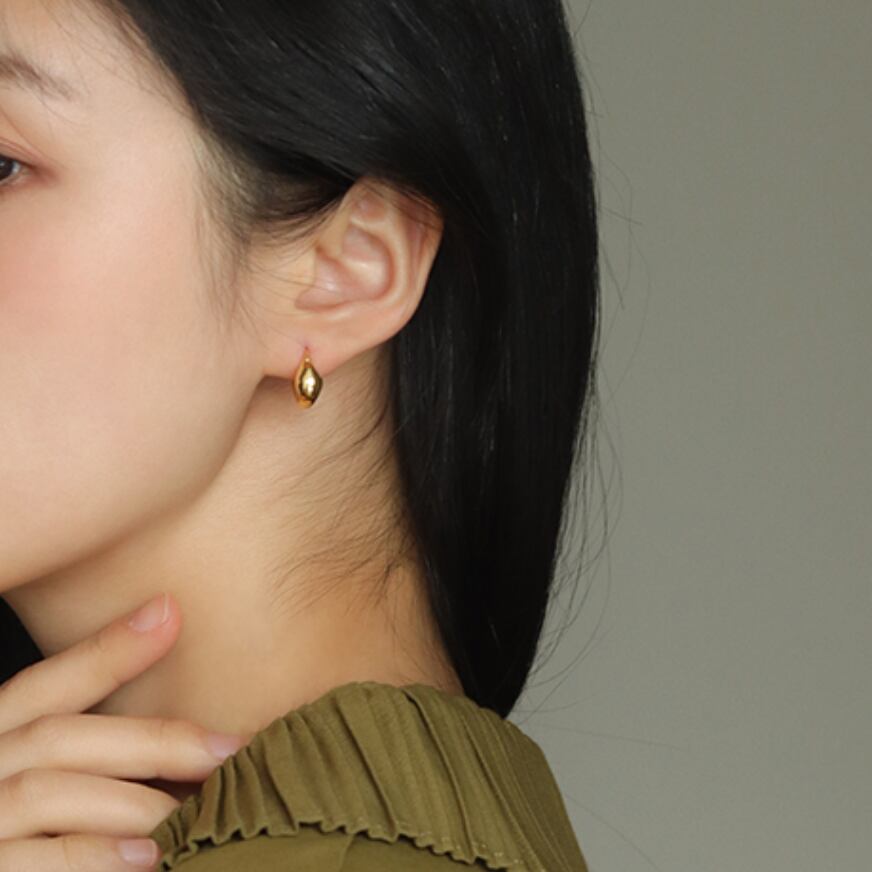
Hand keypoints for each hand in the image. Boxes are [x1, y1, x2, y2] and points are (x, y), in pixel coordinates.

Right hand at [0, 592, 248, 869]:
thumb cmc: (34, 838)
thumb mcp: (46, 790)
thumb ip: (90, 763)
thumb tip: (193, 743)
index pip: (42, 686)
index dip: (105, 649)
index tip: (171, 612)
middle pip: (57, 736)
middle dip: (154, 740)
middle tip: (229, 748)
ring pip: (50, 791)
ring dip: (135, 802)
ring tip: (198, 811)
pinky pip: (41, 860)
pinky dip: (97, 856)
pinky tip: (149, 856)